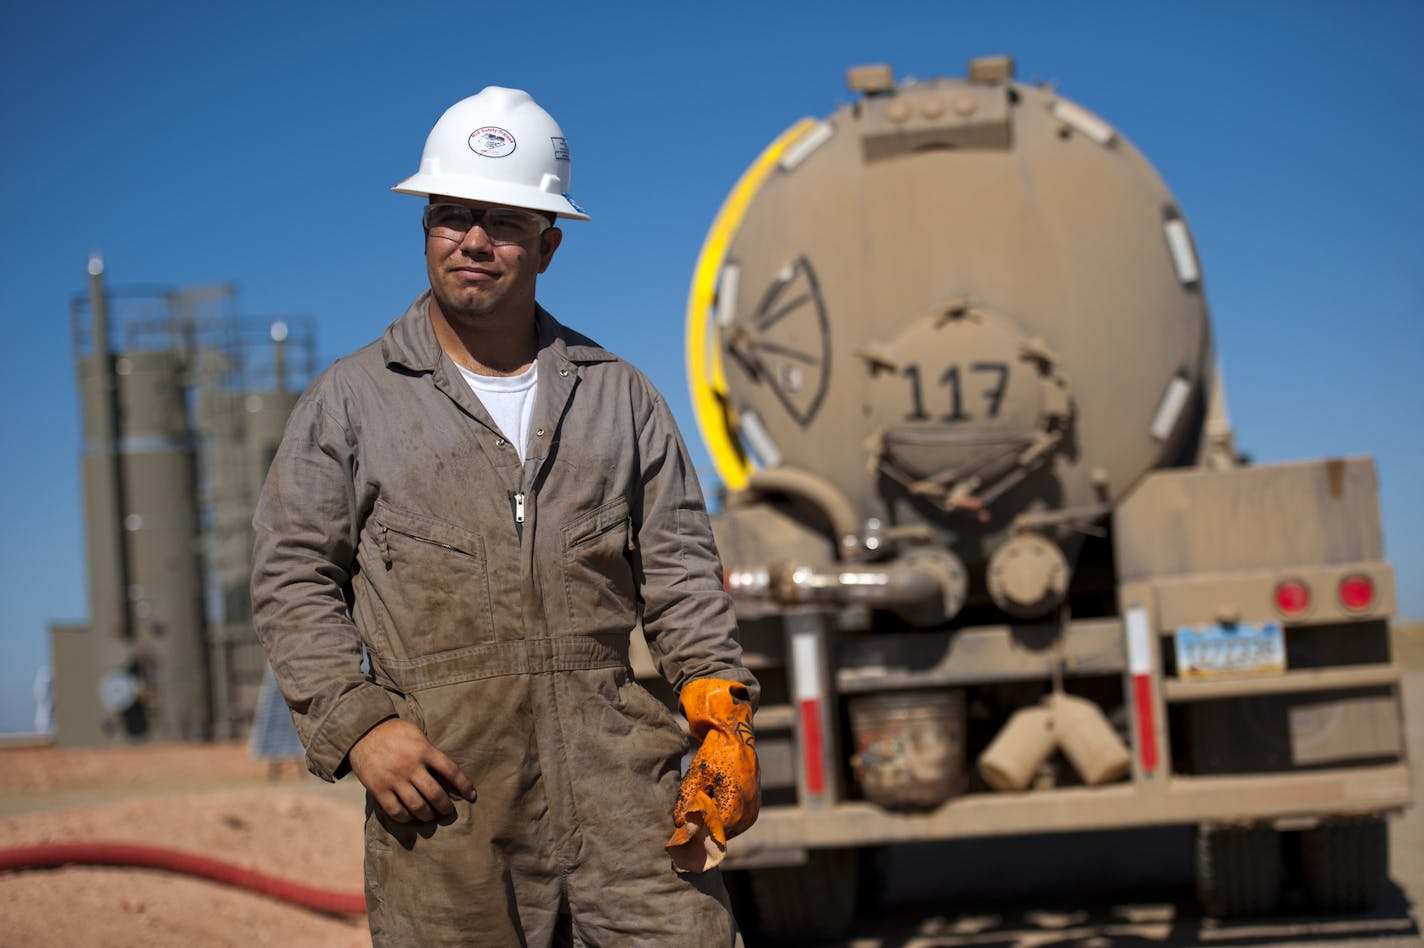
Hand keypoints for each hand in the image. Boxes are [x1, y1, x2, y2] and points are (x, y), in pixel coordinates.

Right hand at [347, 718, 476, 822]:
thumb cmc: (394, 731)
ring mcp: (394, 779)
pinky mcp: (379, 789)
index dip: (464, 786)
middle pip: (435, 794)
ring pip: (417, 806)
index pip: (451, 771)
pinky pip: (395, 811)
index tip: (472, 796)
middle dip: (445, 807)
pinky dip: (406, 818)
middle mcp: (411, 766)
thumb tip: (445, 772)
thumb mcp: (416, 733)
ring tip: (431, 817)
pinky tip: (410, 817)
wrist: (362, 731)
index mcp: (424, 749)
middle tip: (448, 811)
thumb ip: (429, 750)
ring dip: (428, 816)